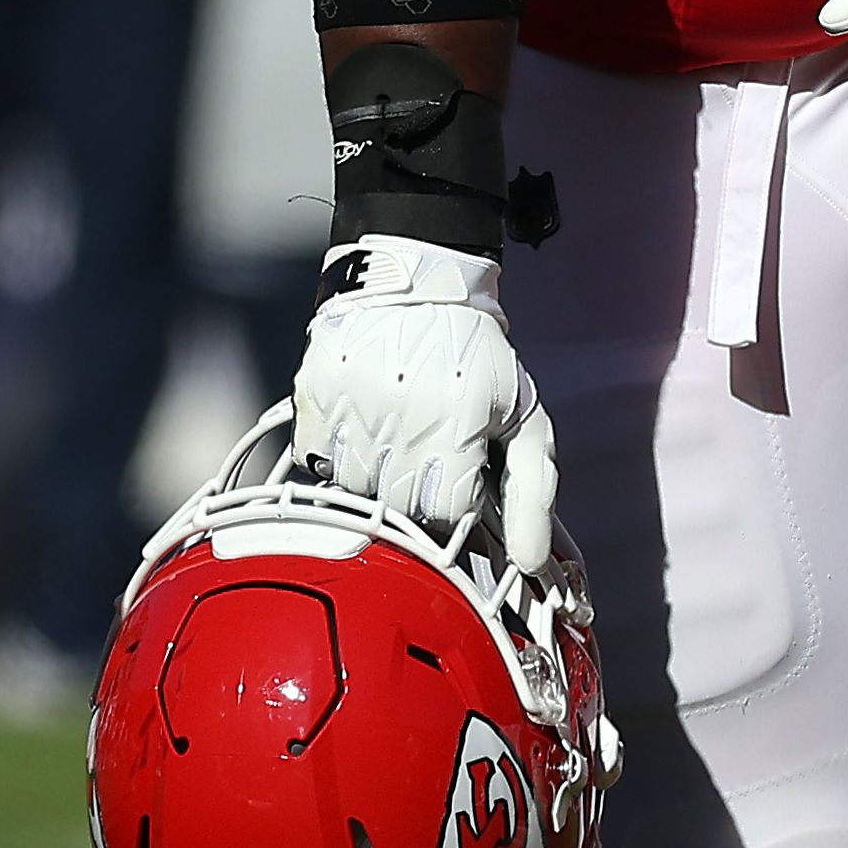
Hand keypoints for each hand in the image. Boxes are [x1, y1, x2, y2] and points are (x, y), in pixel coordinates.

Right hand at [292, 235, 556, 568]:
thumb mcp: (524, 420)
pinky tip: (362, 424)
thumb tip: (529, 564)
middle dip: (419, 492)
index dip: (456, 503)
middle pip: (400, 506)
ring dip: (375, 475)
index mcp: (459, 426)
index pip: (448, 514)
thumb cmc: (479, 357)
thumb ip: (533, 496)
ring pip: (354, 487)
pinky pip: (314, 455)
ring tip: (396, 437)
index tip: (459, 477)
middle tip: (429, 454)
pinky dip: (335, 452)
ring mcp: (351, 405)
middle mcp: (402, 418)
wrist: (418, 283)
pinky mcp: (314, 391)